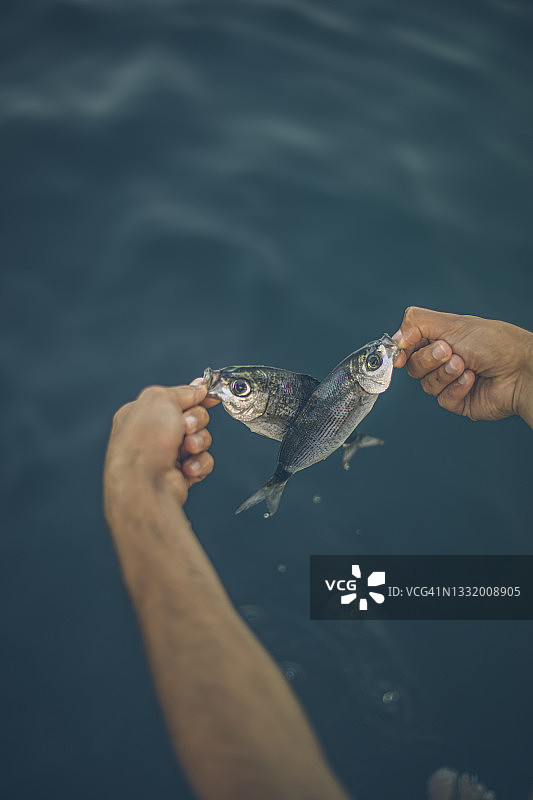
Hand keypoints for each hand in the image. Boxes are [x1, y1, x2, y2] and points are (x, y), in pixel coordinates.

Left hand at [104, 380, 218, 522]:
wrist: (144, 483)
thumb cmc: (144, 441)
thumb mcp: (161, 398)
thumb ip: (182, 390)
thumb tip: (198, 388)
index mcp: (144, 412)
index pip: (176, 398)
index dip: (195, 396)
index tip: (210, 396)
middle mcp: (154, 433)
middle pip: (193, 418)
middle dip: (196, 421)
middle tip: (185, 427)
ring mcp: (167, 455)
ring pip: (201, 439)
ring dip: (199, 442)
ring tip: (186, 449)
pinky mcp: (180, 474)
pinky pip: (203, 461)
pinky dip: (199, 463)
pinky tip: (187, 467)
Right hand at [392, 306, 532, 424]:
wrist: (519, 369)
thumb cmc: (495, 343)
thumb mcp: (452, 324)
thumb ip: (417, 323)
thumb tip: (395, 338)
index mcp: (440, 338)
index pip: (407, 346)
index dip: (401, 351)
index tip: (399, 355)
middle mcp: (443, 360)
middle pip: (413, 366)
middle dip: (430, 359)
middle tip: (449, 351)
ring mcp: (449, 382)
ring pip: (426, 384)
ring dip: (445, 373)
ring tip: (466, 364)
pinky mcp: (457, 401)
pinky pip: (442, 399)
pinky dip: (456, 387)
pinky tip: (472, 379)